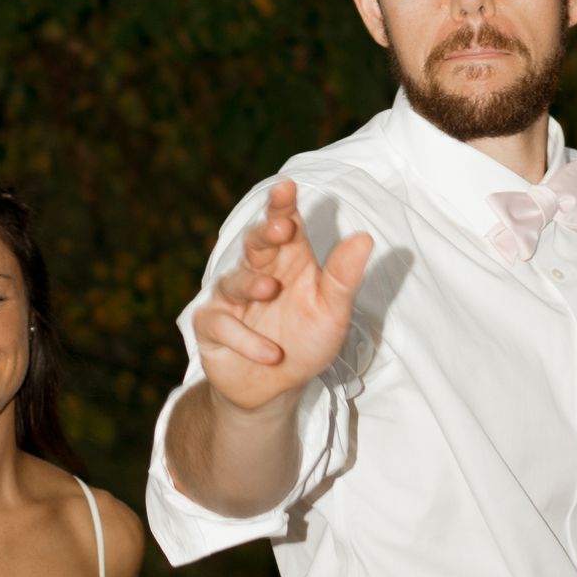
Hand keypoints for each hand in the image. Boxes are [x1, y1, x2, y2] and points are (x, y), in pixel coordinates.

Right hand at [190, 179, 373, 415]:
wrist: (275, 389)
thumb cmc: (305, 342)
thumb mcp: (333, 312)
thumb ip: (343, 277)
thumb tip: (365, 237)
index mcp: (289, 261)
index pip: (285, 224)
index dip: (283, 205)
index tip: (288, 187)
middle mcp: (259, 272)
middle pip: (256, 243)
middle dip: (266, 233)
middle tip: (282, 229)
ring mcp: (231, 298)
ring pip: (235, 280)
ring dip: (253, 284)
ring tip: (271, 290)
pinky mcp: (211, 325)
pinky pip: (224, 325)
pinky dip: (247, 340)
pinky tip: (271, 353)